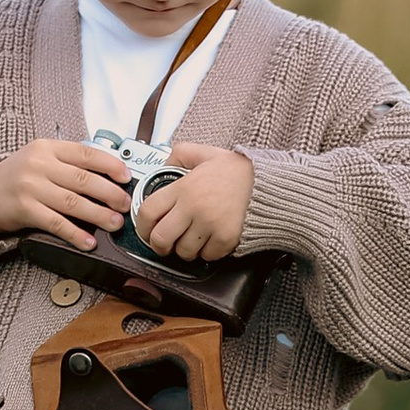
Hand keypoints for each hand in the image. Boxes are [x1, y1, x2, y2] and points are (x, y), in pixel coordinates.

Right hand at [0, 140, 133, 245]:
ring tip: (114, 223)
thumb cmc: (16, 178)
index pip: (85, 153)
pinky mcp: (24, 210)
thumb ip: (68, 163)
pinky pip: (55, 223)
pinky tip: (88, 242)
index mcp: (47, 148)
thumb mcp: (40, 159)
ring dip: (98, 214)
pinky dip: (74, 233)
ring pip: (72, 202)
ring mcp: (31, 187)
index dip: (109, 165)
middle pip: (83, 179)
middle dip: (109, 193)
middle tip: (125, 204)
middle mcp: (39, 165)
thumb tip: (107, 177)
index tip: (126, 176)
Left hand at [137, 142, 253, 262]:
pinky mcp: (226, 239)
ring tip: (192, 239)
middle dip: (159, 246)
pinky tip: (211, 240)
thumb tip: (163, 166)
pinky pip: (207, 256)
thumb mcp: (205, 153)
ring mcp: (210, 225)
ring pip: (184, 252)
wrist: (268, 184)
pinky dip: (207, 252)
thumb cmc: (238, 171)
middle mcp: (194, 208)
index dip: (142, 226)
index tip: (145, 230)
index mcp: (185, 188)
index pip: (149, 212)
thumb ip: (180, 155)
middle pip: (161, 239)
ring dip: (185, 249)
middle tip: (164, 244)